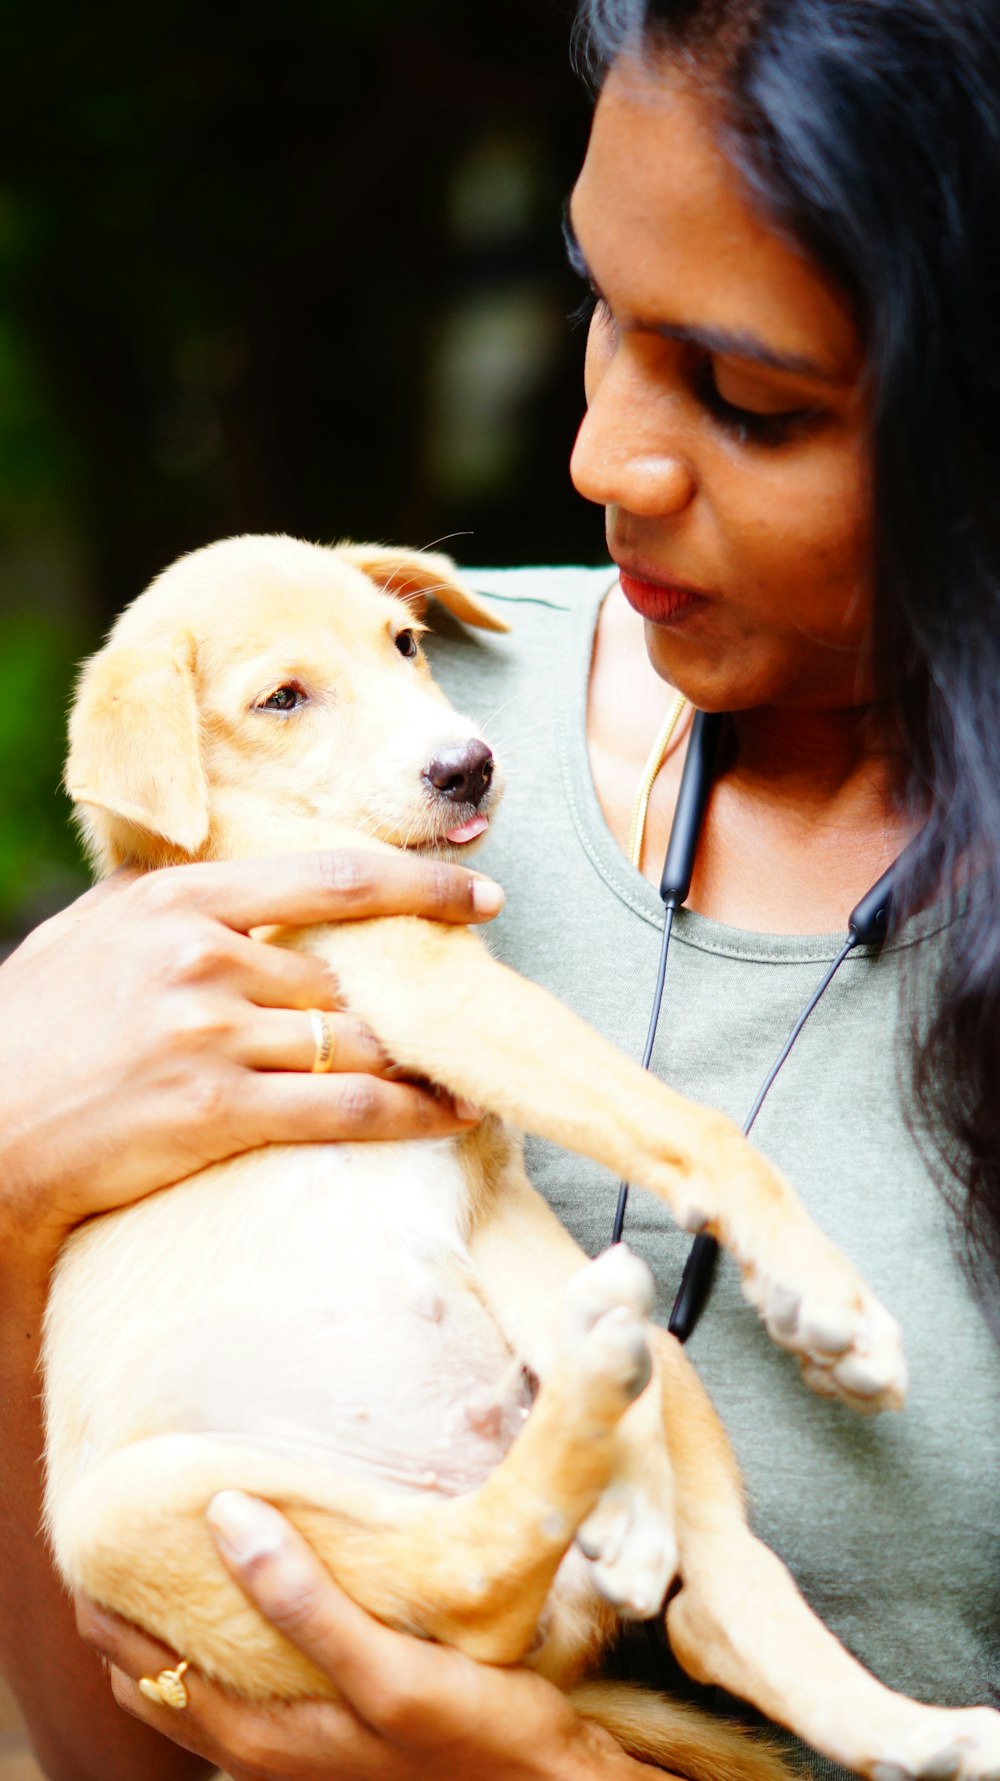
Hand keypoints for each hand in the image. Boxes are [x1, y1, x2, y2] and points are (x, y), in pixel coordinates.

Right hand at [0, 850, 501, 1260]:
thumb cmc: (34, 1027)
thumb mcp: (96, 931)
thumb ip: (172, 897)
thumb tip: (241, 871)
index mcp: (180, 897)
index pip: (334, 876)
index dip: (421, 883)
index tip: (480, 893)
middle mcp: (204, 955)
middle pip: (354, 969)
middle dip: (423, 991)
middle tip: (476, 1004)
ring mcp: (212, 1032)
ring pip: (360, 1037)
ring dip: (428, 1056)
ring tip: (474, 1064)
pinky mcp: (218, 1110)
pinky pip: (346, 1107)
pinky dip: (412, 1113)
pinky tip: (449, 1115)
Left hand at [77, 1492, 637, 1780]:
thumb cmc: (475, 1736)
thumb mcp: (389, 1670)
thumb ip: (303, 1602)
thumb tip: (225, 1517)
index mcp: (256, 1735)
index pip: (138, 1663)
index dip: (110, 1601)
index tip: (104, 1531)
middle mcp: (260, 1747)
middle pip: (155, 1676)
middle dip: (132, 1610)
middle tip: (134, 1530)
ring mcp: (292, 1744)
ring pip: (200, 1681)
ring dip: (180, 1623)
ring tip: (186, 1549)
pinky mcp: (330, 1729)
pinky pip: (249, 1681)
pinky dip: (230, 1636)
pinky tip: (267, 1588)